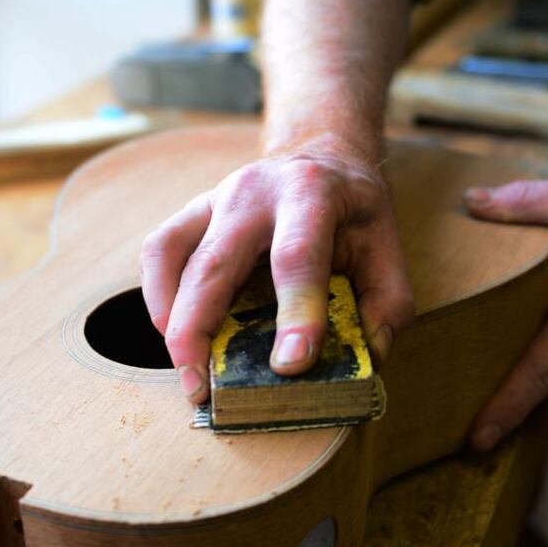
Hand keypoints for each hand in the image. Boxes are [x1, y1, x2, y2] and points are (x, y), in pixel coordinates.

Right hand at [140, 134, 414, 402]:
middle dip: (200, 329)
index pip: (297, 255)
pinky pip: (160, 249)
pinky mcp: (194, 210)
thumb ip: (388, 304)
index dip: (295, 312)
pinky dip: (158, 293)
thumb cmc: (353, 213)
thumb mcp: (388, 248)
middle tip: (201, 387)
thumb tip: (365, 359)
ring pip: (172, 253)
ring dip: (169, 315)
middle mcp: (255, 191)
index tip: (291, 364)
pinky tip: (172, 329)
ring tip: (185, 366)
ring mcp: (217, 197)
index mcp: (311, 194)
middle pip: (215, 262)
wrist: (322, 159)